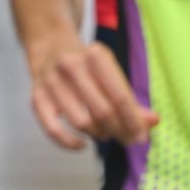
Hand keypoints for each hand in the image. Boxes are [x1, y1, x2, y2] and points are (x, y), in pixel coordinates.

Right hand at [28, 37, 157, 150]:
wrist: (49, 45)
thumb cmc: (85, 62)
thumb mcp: (109, 70)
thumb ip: (130, 98)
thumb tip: (152, 122)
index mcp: (95, 55)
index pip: (120, 96)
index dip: (134, 121)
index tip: (142, 136)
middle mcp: (71, 66)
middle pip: (102, 112)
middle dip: (119, 131)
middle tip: (126, 139)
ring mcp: (51, 82)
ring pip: (81, 122)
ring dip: (99, 135)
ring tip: (105, 134)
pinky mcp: (37, 97)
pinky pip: (53, 130)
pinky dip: (69, 143)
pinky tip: (82, 144)